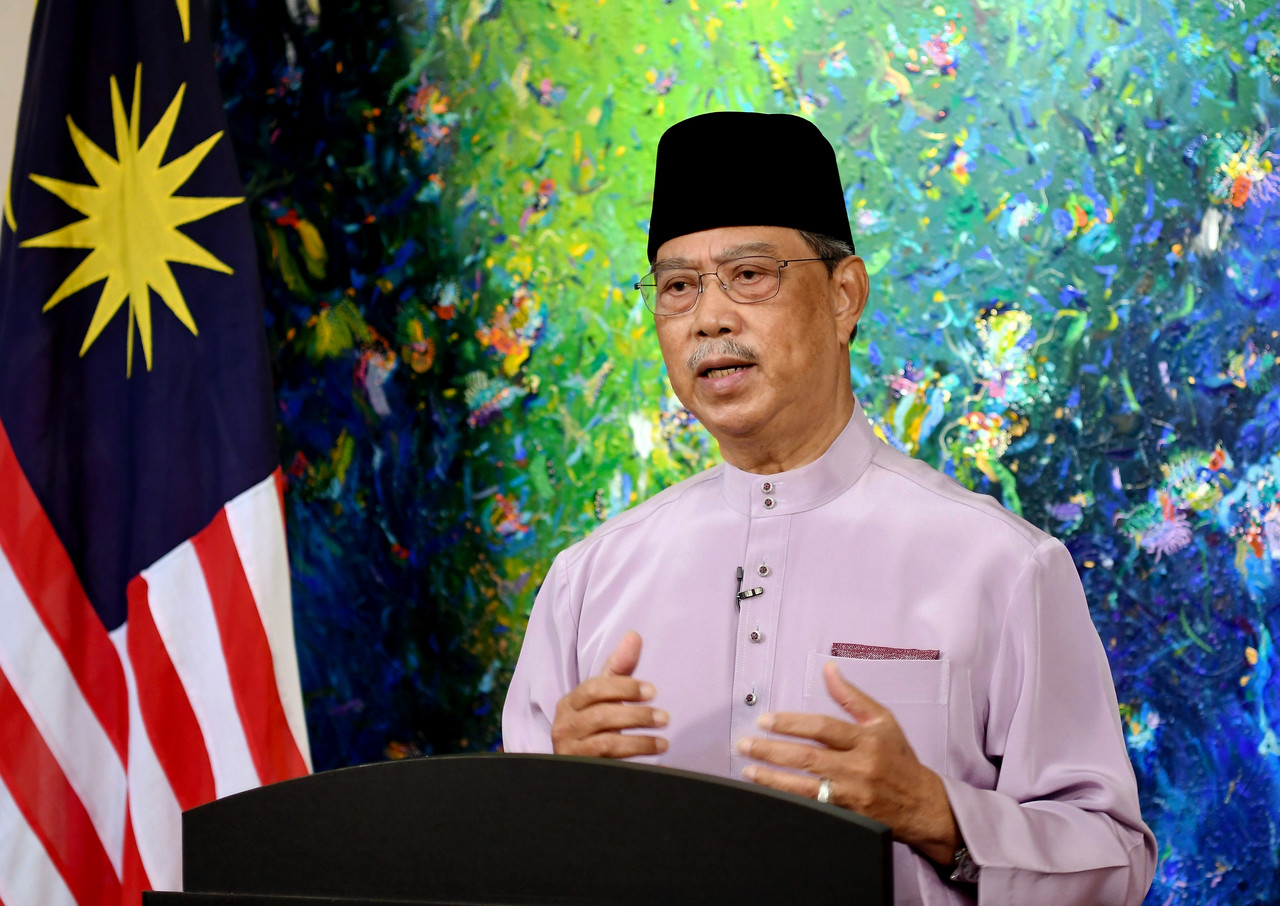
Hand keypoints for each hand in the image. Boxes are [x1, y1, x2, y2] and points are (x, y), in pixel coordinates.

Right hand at [551, 631, 668, 757]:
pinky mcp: (581, 770)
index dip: (624, 688)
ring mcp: (571, 751)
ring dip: (639, 740)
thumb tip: (634, 636)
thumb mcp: (606, 695)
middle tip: (664, 717)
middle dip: (636, 715)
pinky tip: (654, 752)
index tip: (652, 691)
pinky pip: (609, 762)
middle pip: (601, 716)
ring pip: (606, 742)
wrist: (579, 766)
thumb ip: (619, 667)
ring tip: (664, 739)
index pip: (595, 689)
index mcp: (569, 703)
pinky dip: (634, 756)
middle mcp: (565, 726)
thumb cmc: (595, 724)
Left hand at [737, 660, 958, 864]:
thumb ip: (851, 697)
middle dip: (771, 751)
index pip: (822, 728)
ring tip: (748, 771)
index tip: (764, 721)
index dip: (791, 723)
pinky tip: (769, 796)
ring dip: (773, 779)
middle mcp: (859, 767)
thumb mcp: (882, 721)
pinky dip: (790, 802)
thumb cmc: (900, 759)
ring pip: (806, 787)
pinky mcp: (850, 817)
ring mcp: (853, 795)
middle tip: (745, 745)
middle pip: (808, 757)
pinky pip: (814, 809)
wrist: (923, 805)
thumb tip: (828, 668)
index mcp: (867, 739)